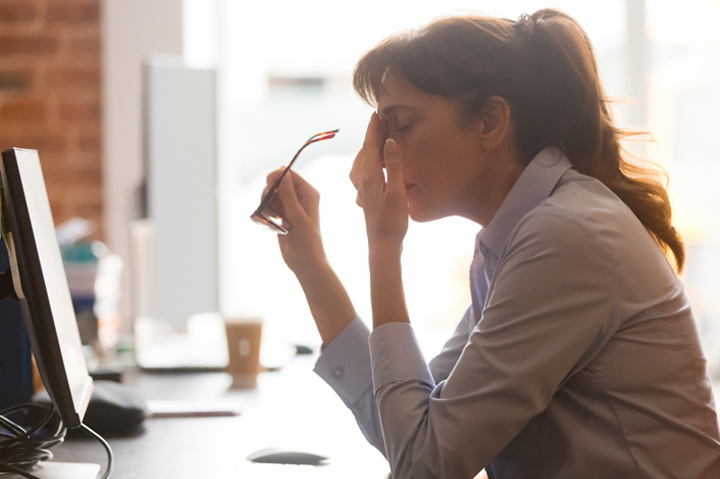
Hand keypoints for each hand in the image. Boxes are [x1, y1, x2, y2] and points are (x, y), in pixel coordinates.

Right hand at [262, 168, 326, 275]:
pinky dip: (266, 213)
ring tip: (274, 220)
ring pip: (270, 195)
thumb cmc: (306, 240)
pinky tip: (272, 224)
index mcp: (308, 193)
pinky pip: (268, 207)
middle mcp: (299, 197)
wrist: (304, 261)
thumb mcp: (296, 215)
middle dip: (270, 194)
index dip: (276, 178)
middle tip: (272, 209)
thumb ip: (288, 194)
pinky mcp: (281, 215)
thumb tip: (282, 172)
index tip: (270, 188)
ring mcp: (289, 206)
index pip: (289, 174)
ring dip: (267, 205)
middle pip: (276, 183)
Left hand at [350, 112, 408, 252]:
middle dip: (372, 135)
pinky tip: (376, 166)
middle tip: (381, 121)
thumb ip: (394, 166)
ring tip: (379, 138)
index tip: (376, 113)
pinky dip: (370, 162)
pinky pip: (364, 172)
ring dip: (370, 148)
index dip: (373, 129)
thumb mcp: (397, 192)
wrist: (382, 246)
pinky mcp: (367, 197)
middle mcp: (363, 181)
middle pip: (365, 152)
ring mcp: (363, 190)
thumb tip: (389, 141)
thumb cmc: (392, 222)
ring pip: (362, 162)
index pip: (370, 146)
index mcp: (370, 177)